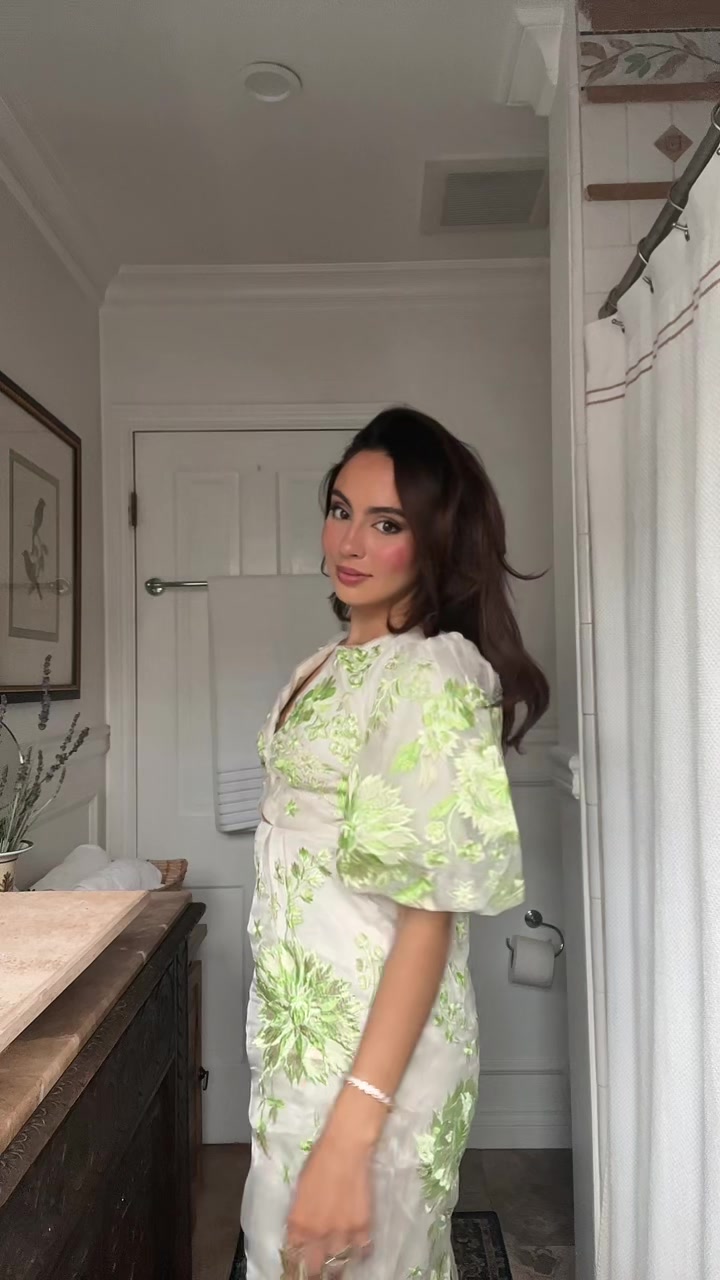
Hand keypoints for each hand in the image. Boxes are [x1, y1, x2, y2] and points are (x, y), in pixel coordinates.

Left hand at [285, 1130, 372, 1277]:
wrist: (345, 1147)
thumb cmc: (319, 1161)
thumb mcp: (300, 1191)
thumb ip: (299, 1218)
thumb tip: (299, 1236)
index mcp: (298, 1223)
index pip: (293, 1257)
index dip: (294, 1267)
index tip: (296, 1270)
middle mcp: (318, 1233)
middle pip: (314, 1269)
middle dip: (314, 1272)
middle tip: (317, 1272)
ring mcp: (342, 1232)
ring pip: (338, 1265)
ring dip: (336, 1267)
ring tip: (337, 1265)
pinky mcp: (363, 1226)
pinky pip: (362, 1251)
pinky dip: (360, 1252)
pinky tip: (357, 1248)